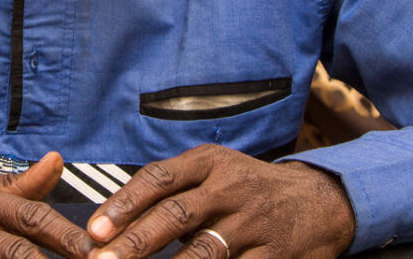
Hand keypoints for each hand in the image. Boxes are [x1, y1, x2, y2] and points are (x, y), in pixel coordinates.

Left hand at [85, 144, 353, 257]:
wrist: (318, 201)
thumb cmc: (248, 188)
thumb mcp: (214, 172)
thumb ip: (171, 190)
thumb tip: (111, 220)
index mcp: (209, 163)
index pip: (158, 178)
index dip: (124, 204)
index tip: (94, 229)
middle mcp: (230, 189)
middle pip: (175, 215)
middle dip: (135, 242)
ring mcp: (253, 224)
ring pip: (203, 251)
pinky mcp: (273, 255)